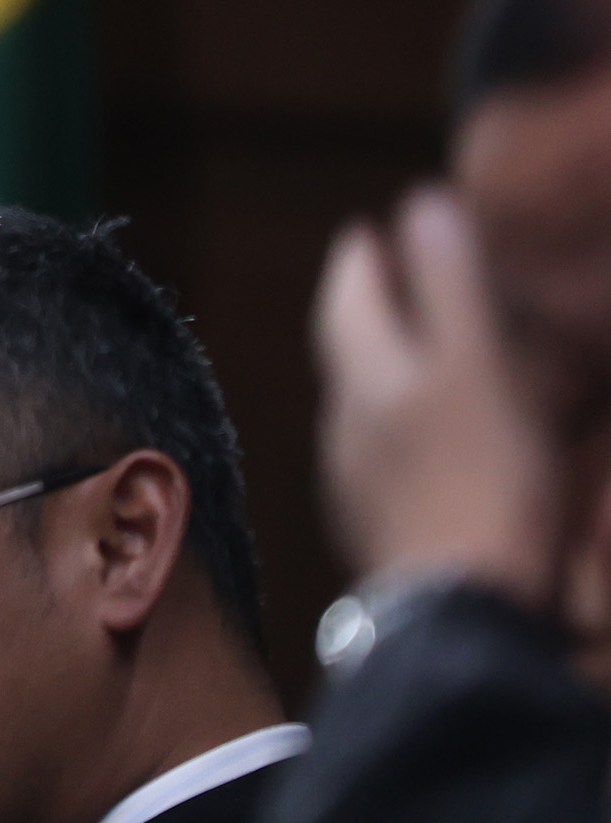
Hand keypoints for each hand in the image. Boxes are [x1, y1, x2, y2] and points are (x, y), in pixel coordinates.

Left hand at [318, 188, 560, 606]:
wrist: (461, 619)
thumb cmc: (477, 486)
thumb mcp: (475, 371)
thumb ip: (450, 289)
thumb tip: (421, 203)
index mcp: (364, 379)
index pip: (346, 301)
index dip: (357, 262)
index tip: (362, 233)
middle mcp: (346, 428)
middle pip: (347, 353)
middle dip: (365, 312)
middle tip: (383, 282)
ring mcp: (360, 486)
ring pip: (363, 408)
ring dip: (385, 371)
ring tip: (416, 354)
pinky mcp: (388, 534)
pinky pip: (387, 459)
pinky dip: (407, 429)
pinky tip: (433, 447)